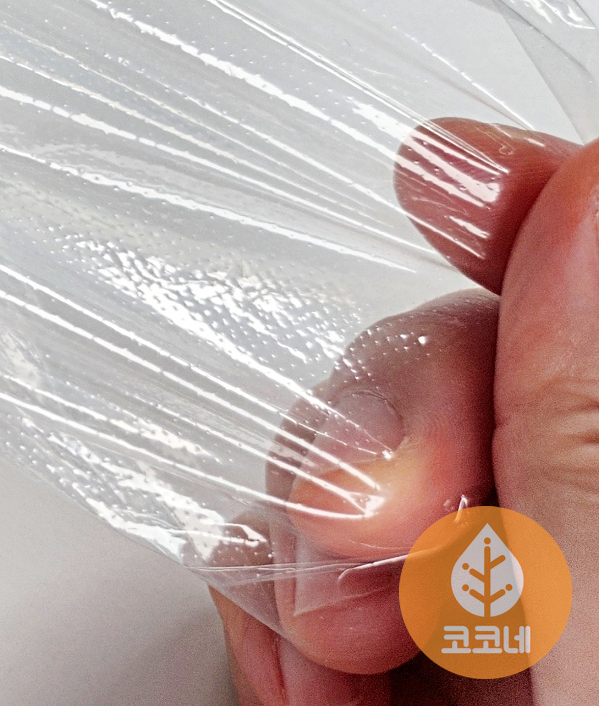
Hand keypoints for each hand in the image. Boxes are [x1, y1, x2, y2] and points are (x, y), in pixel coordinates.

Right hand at [215, 121, 598, 702]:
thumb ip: (591, 424)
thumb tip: (580, 192)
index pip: (597, 285)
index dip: (529, 209)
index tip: (444, 185)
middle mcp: (586, 526)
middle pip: (472, 366)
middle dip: (384, 432)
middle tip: (365, 530)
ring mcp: (506, 597)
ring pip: (366, 460)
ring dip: (309, 540)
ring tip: (338, 640)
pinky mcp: (408, 660)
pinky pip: (304, 563)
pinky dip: (276, 607)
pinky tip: (310, 668)